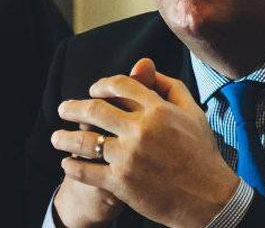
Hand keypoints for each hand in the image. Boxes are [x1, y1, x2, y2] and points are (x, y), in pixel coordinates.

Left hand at [52, 66, 238, 227]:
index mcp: (157, 109)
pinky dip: (73, 166)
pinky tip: (67, 163)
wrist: (208, 198)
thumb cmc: (202, 153)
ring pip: (86, 141)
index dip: (101, 85)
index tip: (92, 90)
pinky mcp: (121, 182)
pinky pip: (87, 171)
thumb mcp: (193, 112)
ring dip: (65, 137)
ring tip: (56, 137)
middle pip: (95, 110)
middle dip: (73, 107)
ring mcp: (129, 156)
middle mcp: (140, 129)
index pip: (119, 85)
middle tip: (63, 109)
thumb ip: (169, 86)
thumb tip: (146, 66)